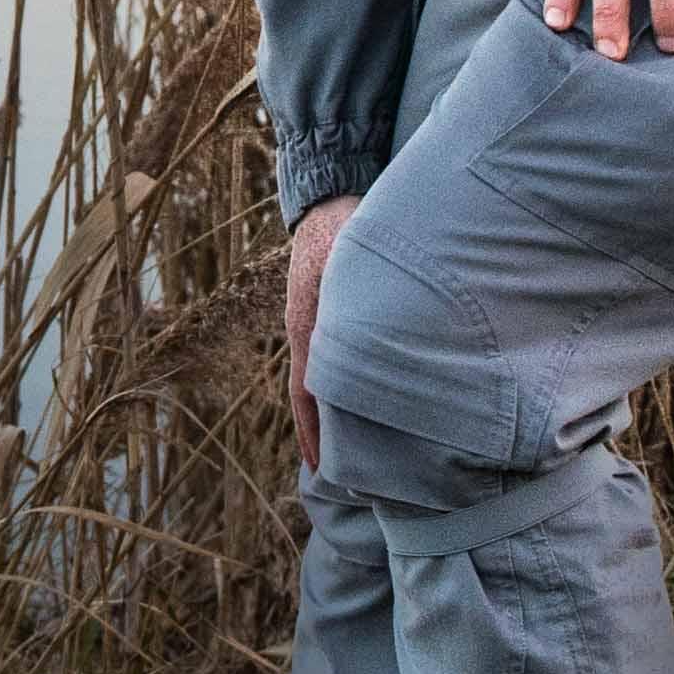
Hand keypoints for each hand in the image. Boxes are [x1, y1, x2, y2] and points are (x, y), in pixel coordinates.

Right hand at [285, 195, 353, 466]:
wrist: (327, 198)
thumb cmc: (343, 226)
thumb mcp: (350, 262)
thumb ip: (359, 302)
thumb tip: (369, 345)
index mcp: (306, 326)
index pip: (305, 393)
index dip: (315, 433)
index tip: (324, 469)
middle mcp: (304, 330)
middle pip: (312, 395)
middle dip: (326, 435)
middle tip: (345, 476)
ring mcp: (313, 322)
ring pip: (322, 379)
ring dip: (334, 413)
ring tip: (353, 449)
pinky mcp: (326, 313)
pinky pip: (329, 359)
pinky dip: (340, 386)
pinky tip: (359, 399)